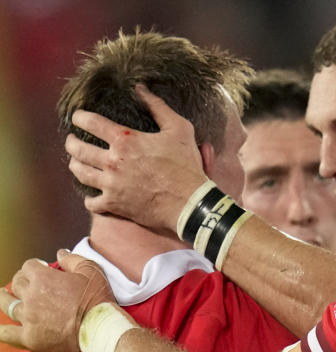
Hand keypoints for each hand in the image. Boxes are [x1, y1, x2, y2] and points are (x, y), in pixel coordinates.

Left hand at [0, 251, 114, 351]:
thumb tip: (60, 253)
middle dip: (22, 280)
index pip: (29, 266)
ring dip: (4, 298)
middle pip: (17, 283)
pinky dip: (1, 331)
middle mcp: (31, 296)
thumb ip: (73, 259)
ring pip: (7, 304)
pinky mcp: (30, 337)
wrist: (101, 329)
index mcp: (44, 278)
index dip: (35, 266)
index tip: (41, 268)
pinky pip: (8, 333)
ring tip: (2, 296)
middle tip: (27, 283)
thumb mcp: (92, 271)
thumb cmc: (98, 300)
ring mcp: (29, 317)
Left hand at [64, 84, 207, 232]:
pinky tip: (93, 195)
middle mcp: (112, 161)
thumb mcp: (180, 130)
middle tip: (72, 140)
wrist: (190, 203)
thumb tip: (140, 88)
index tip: (77, 118)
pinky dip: (89, 199)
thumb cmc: (186, 166)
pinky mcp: (114, 205)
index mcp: (125, 140)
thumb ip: (158, 107)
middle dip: (71, 142)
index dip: (79, 117)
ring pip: (80, 173)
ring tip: (77, 162)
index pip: (90, 122)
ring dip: (75, 165)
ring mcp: (111, 184)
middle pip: (77, 148)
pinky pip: (91, 202)